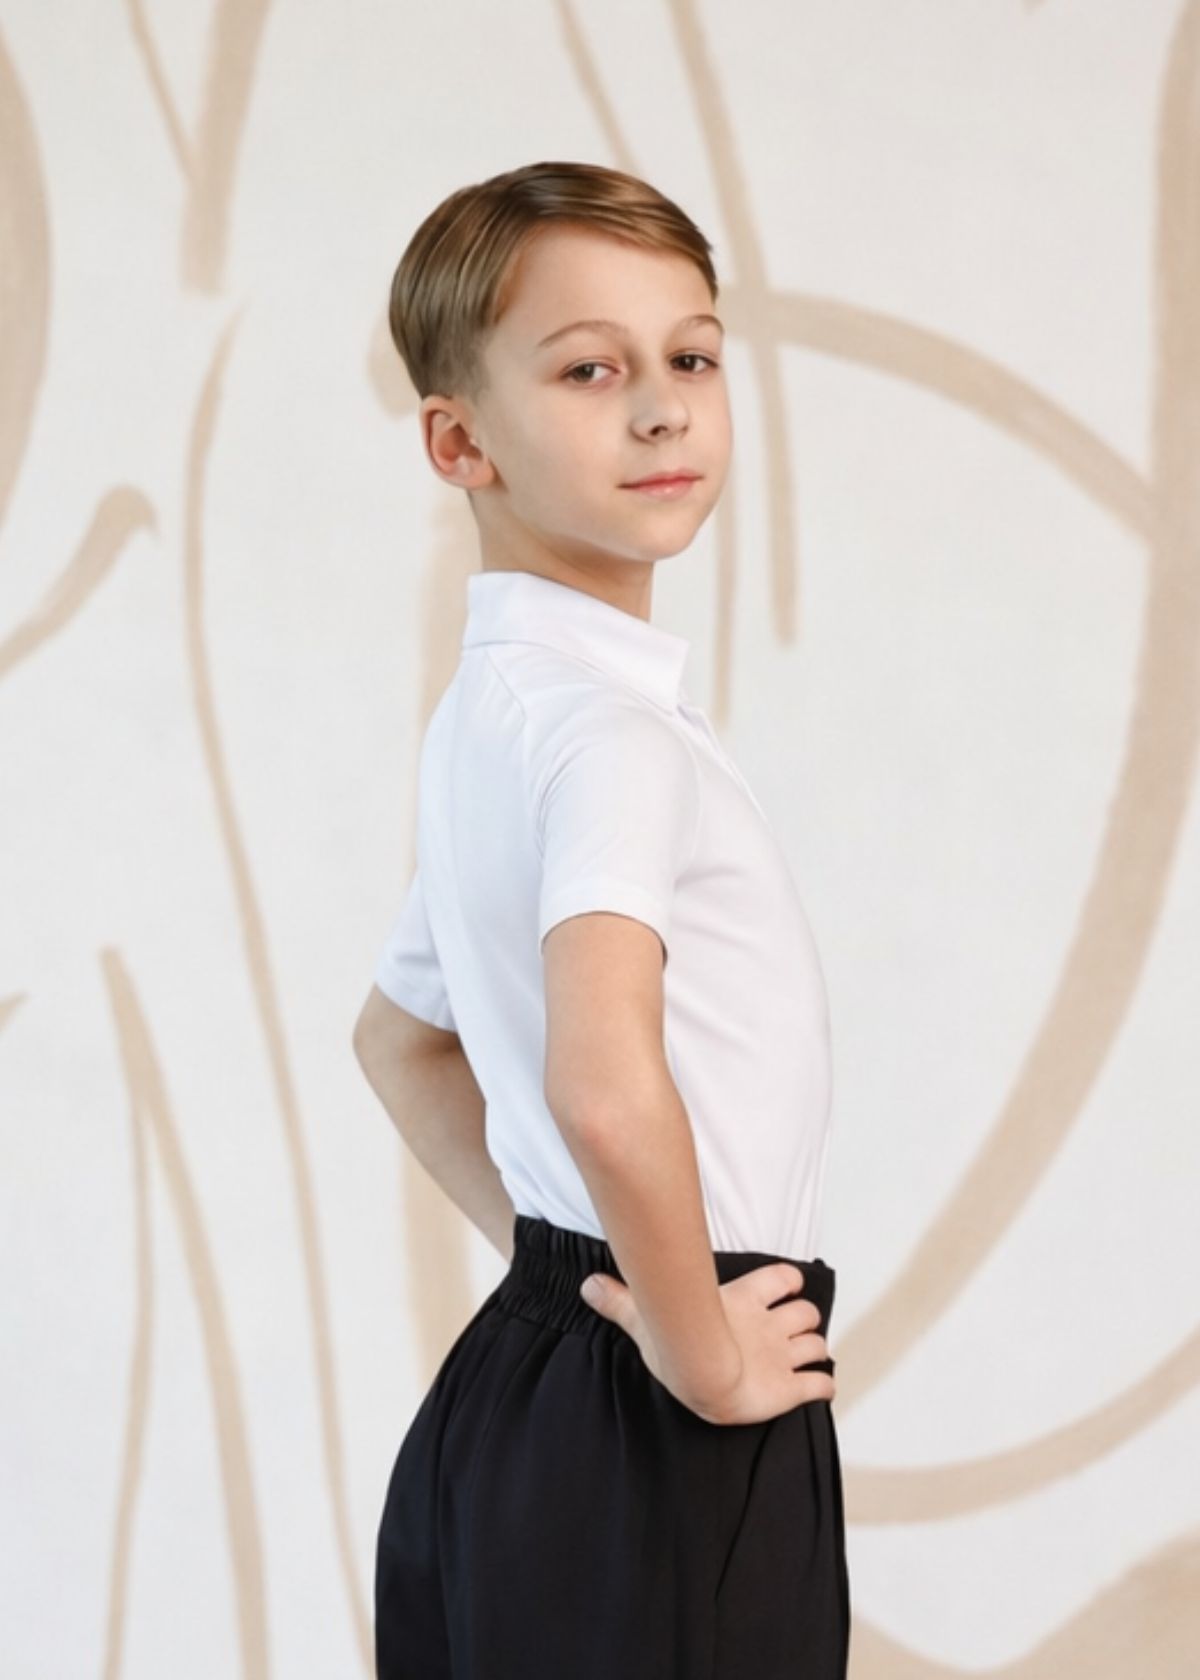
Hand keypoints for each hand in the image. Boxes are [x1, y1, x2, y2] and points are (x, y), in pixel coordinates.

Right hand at [579, 1262, 834, 1424]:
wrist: (705, 1376)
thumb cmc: (677, 1346)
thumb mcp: (645, 1317)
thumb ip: (621, 1300)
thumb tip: (588, 1284)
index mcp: (743, 1301)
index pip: (782, 1279)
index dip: (788, 1282)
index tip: (789, 1287)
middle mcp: (769, 1326)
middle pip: (806, 1312)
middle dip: (804, 1320)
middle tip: (795, 1330)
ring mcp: (782, 1357)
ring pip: (816, 1343)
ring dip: (815, 1348)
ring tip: (808, 1356)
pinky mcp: (791, 1388)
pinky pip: (820, 1384)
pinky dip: (824, 1386)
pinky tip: (820, 1388)